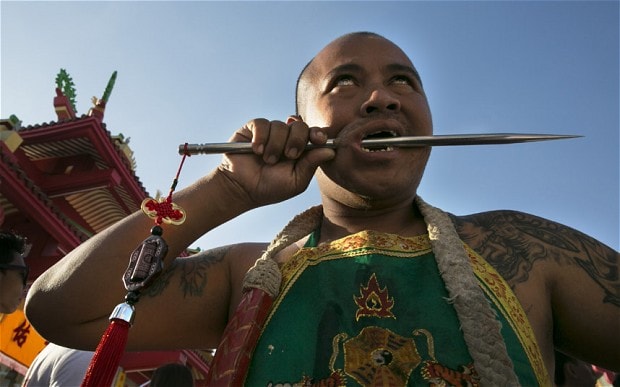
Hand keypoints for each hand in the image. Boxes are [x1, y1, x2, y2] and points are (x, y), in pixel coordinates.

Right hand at [217, 117, 334, 206]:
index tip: (318, 139)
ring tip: (268, 160)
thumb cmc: (270, 188)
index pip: (313, 134)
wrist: (241, 189)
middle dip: (297, 140)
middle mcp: (286, 138)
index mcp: (300, 150)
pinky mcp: (252, 129)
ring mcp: (270, 132)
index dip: (317, 133)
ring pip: (280, 125)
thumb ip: (311, 165)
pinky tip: (256, 150)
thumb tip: (331, 151)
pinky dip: (261, 137)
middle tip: (289, 155)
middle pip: (300, 126)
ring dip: (275, 145)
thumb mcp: (296, 181)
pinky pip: (262, 123)